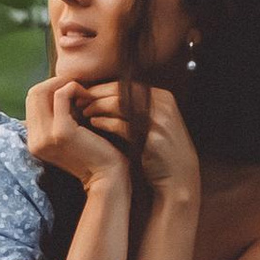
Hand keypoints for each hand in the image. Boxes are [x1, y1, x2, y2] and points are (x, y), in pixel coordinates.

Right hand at [24, 72, 130, 189]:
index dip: (49, 88)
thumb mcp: (68, 135)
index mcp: (34, 141)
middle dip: (55, 82)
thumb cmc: (93, 153)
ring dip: (64, 84)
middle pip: (33, 94)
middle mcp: (34, 140)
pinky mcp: (61, 132)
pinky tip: (88, 96)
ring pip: (42, 92)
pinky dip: (74, 88)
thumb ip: (56, 118)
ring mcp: (45, 137)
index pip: (31, 102)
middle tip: (76, 84)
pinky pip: (60, 95)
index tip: (69, 87)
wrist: (107, 175)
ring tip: (83, 91)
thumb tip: (57, 90)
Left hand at [80, 82, 197, 205]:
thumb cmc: (162, 149)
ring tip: (84, 111)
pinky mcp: (151, 139)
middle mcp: (162, 105)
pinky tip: (94, 124)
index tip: (86, 92)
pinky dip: (104, 122)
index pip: (126, 84)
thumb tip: (108, 95)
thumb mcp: (156, 121)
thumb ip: (138, 107)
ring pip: (119, 104)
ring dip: (98, 106)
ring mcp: (158, 121)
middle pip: (121, 91)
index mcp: (162, 97)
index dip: (103, 88)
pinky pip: (121, 125)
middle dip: (97, 94)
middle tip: (79, 100)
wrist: (180, 175)